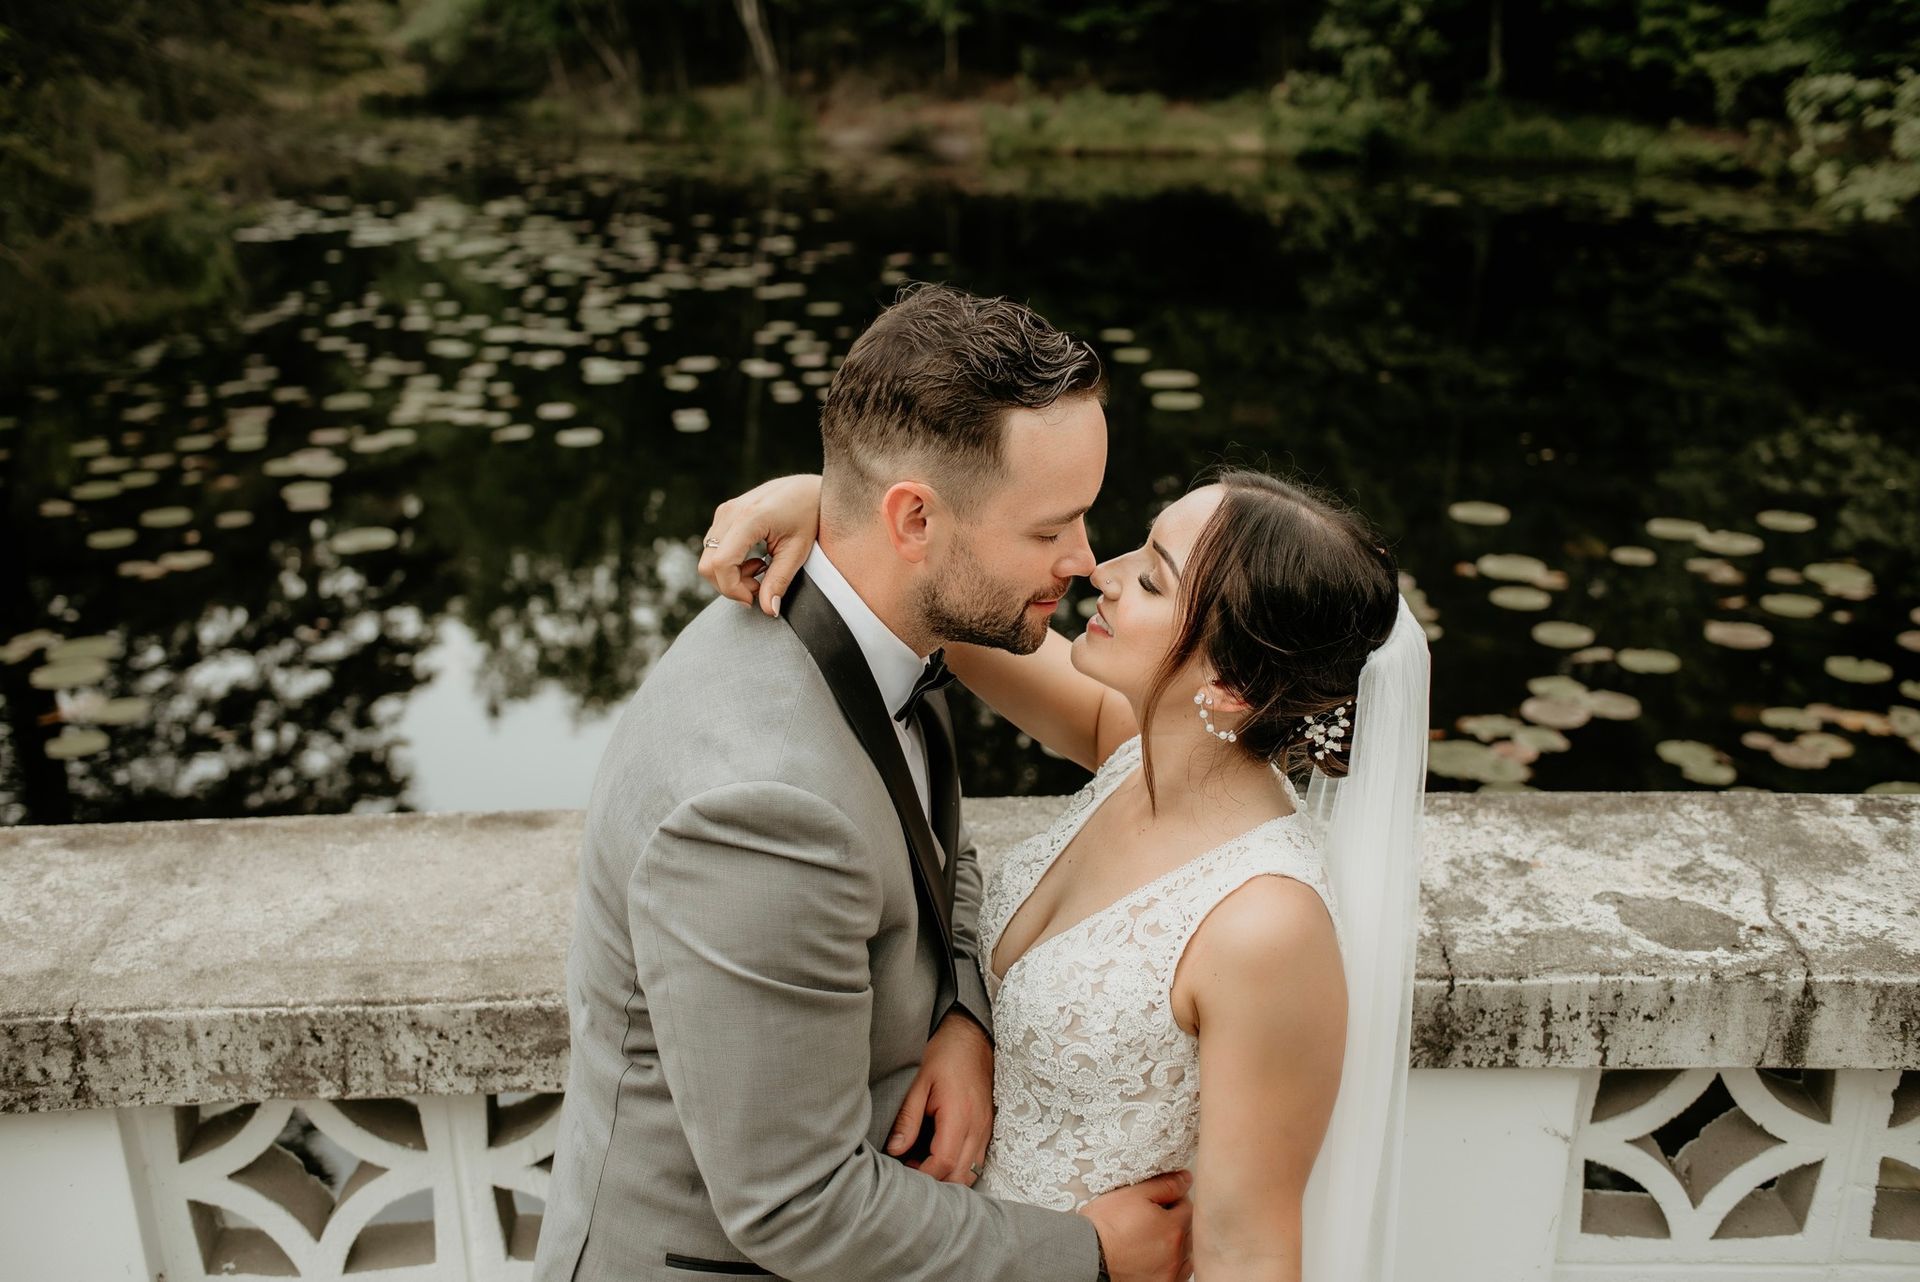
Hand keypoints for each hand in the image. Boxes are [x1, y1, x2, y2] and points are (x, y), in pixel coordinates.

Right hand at [697, 473, 822, 614]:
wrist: (808, 488)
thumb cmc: (809, 515)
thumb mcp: (798, 551)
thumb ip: (780, 581)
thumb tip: (767, 610)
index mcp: (749, 518)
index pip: (721, 563)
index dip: (733, 589)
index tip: (754, 599)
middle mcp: (730, 512)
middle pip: (708, 564)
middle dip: (730, 586)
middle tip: (759, 588)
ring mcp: (724, 512)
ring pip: (709, 558)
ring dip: (731, 575)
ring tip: (762, 570)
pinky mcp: (724, 515)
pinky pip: (714, 549)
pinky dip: (730, 564)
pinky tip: (755, 561)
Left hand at [885, 1011, 993, 1185]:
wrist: (973, 1037)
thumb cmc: (945, 1055)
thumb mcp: (920, 1082)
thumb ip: (908, 1118)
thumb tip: (896, 1149)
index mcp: (960, 1115)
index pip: (944, 1162)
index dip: (923, 1175)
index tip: (904, 1170)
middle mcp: (978, 1126)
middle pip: (961, 1175)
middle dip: (936, 1183)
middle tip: (911, 1173)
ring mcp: (986, 1129)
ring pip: (972, 1172)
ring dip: (949, 1178)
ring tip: (924, 1166)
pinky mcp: (988, 1128)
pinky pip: (978, 1161)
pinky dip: (960, 1169)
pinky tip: (940, 1159)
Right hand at [1079, 1170, 1193, 1281]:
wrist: (1086, 1255)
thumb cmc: (1105, 1225)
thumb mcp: (1133, 1194)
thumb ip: (1165, 1185)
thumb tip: (1186, 1178)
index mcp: (1173, 1227)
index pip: (1187, 1207)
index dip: (1174, 1199)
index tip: (1159, 1200)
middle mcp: (1176, 1253)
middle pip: (1188, 1231)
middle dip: (1176, 1221)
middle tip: (1153, 1217)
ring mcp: (1169, 1272)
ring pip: (1186, 1255)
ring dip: (1176, 1244)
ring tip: (1153, 1238)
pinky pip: (1177, 1274)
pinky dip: (1171, 1265)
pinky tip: (1154, 1257)